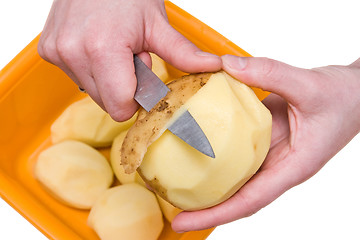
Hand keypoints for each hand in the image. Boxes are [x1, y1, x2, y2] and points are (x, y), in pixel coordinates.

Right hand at [38, 0, 220, 120]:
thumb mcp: (157, 25)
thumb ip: (183, 53)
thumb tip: (213, 67)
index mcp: (103, 50)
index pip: (120, 107)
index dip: (136, 98)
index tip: (142, 75)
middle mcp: (73, 53)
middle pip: (107, 103)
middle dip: (123, 87)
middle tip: (129, 57)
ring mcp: (57, 52)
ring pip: (91, 92)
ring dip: (107, 78)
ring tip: (113, 48)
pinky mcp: (47, 50)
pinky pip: (76, 77)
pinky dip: (90, 69)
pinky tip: (96, 46)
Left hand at [172, 55, 359, 231]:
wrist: (354, 92)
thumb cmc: (343, 98)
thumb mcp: (310, 85)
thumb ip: (270, 73)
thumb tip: (227, 65)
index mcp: (292, 168)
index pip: (250, 201)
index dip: (216, 214)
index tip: (184, 223)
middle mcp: (277, 167)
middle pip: (236, 196)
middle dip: (204, 207)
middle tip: (170, 210)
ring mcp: (269, 153)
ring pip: (234, 176)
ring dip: (206, 184)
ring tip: (174, 184)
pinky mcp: (263, 137)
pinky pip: (236, 150)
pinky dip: (216, 153)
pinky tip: (196, 146)